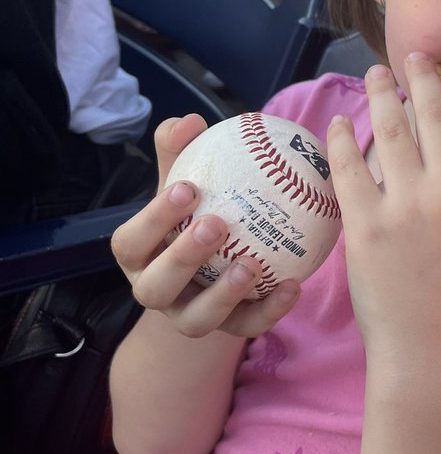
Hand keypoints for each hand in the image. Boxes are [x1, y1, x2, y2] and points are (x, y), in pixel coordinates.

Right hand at [111, 115, 301, 338]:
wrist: (206, 269)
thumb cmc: (190, 213)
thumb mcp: (180, 183)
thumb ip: (180, 151)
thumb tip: (190, 120)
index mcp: (137, 254)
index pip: (132, 241)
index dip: (154, 219)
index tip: (187, 188)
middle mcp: (155, 291)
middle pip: (157, 287)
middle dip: (183, 257)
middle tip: (216, 224)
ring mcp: (188, 317)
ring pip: (197, 320)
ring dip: (224, 294)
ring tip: (252, 265)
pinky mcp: (225, 332)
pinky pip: (246, 327)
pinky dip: (269, 310)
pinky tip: (294, 285)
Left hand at [327, 54, 440, 360]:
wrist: (433, 343)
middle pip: (434, 112)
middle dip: (419, 76)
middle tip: (408, 58)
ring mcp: (409, 206)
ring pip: (390, 128)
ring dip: (379, 94)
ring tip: (373, 77)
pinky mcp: (367, 225)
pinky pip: (349, 165)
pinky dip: (342, 137)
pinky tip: (341, 123)